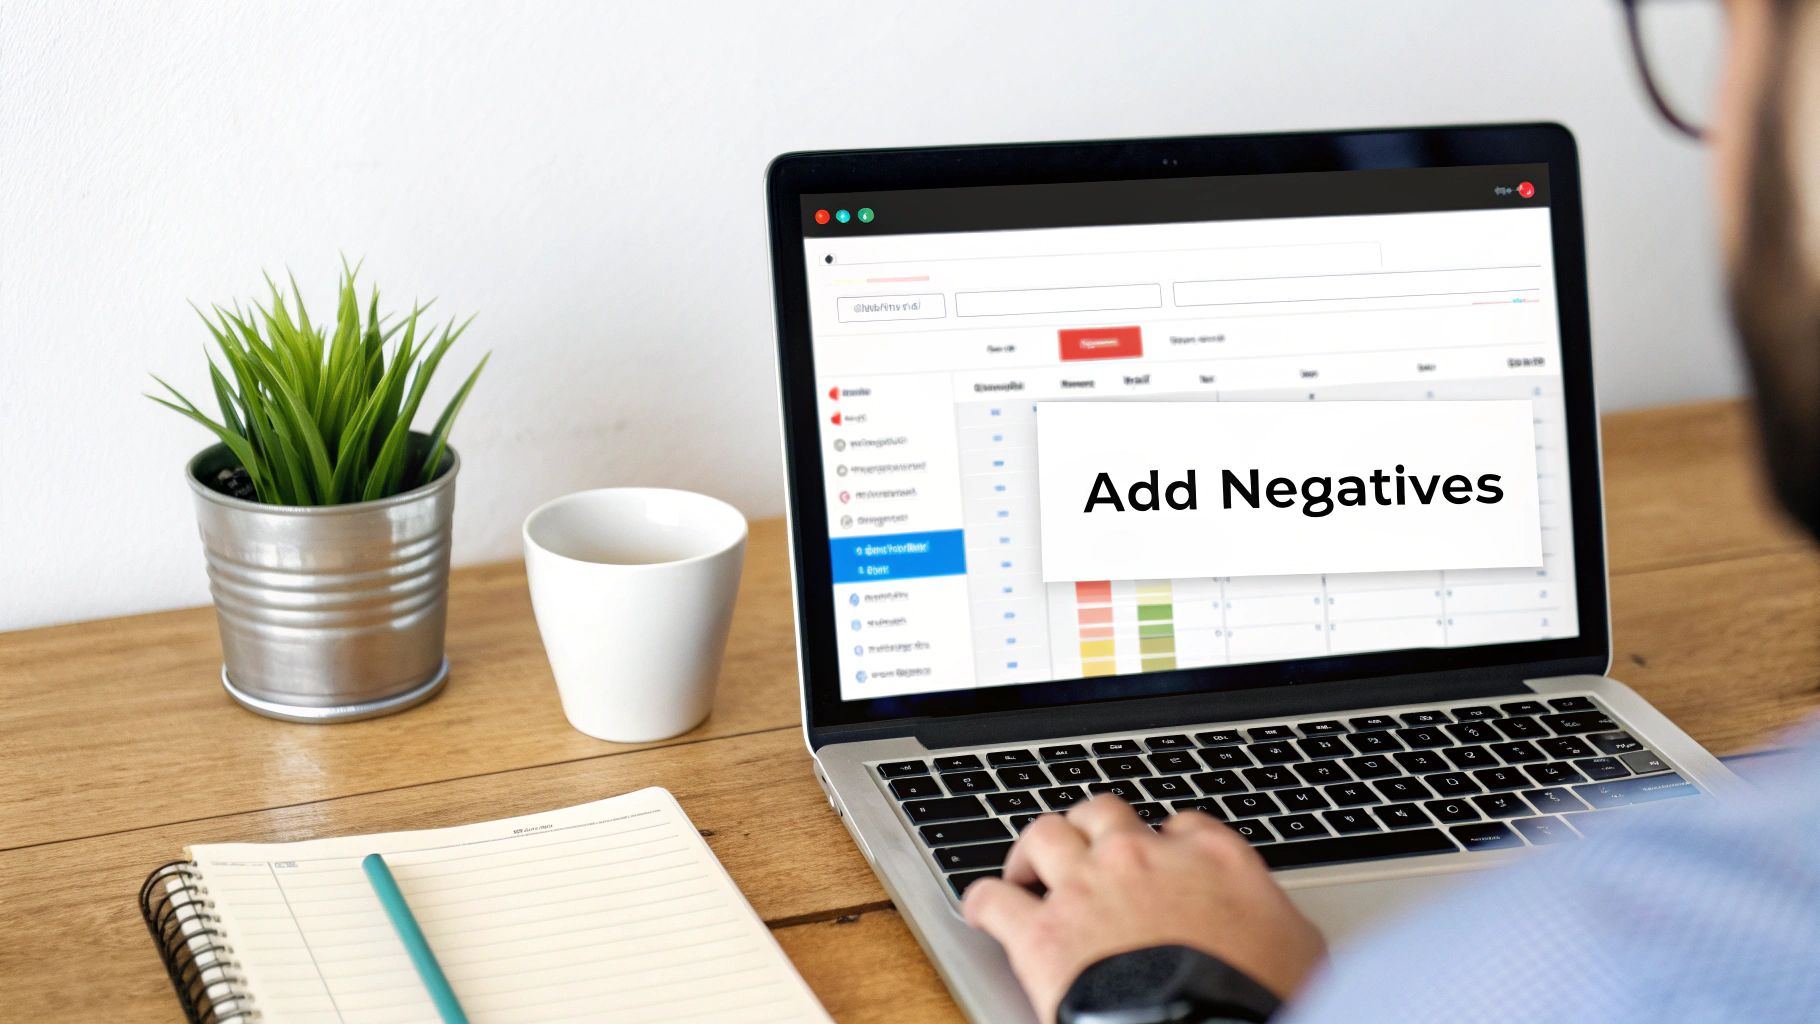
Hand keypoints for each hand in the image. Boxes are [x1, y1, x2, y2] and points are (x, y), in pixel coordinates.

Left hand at [962, 796, 1326, 1022]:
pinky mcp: (1040, 932)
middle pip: (1103, 812)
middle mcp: (1142, 856)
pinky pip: (991, 898)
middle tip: (1085, 852)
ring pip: (1042, 835)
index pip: (1181, 825)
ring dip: (1032, 851)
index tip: (1159, 858)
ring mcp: (1086, 887)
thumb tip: (1275, 925)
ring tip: (1029, 871)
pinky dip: (983, 902)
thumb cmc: (1255, 999)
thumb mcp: (1295, 949)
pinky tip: (985, 912)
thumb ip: (1272, 918)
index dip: (1164, 841)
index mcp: (1209, 858)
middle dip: (1090, 829)